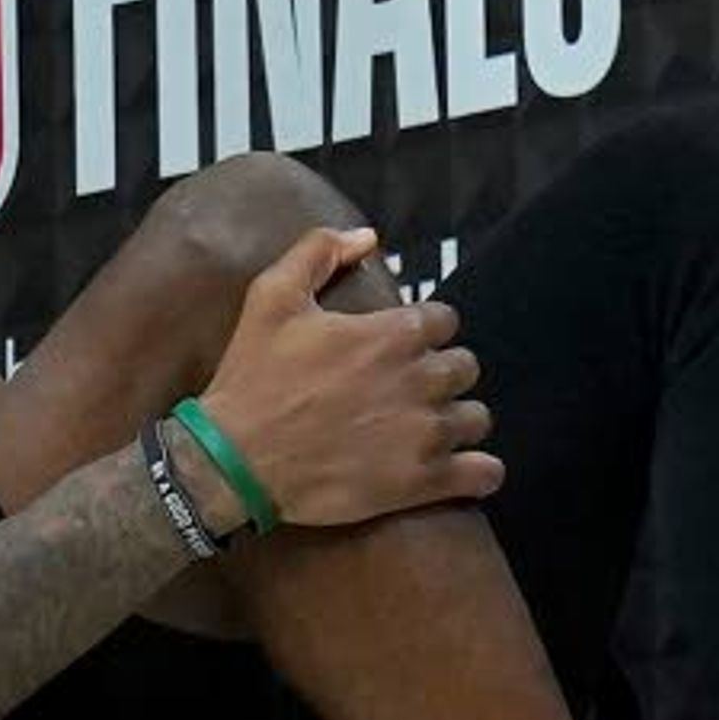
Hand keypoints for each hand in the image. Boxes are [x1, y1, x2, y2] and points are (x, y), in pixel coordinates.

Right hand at [194, 228, 500, 528]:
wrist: (234, 460)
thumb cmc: (254, 378)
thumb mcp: (271, 296)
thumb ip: (319, 252)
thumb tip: (366, 236)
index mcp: (392, 334)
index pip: (445, 320)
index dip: (425, 330)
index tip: (401, 347)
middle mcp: (419, 380)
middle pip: (465, 367)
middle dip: (442, 373)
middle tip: (410, 388)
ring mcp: (425, 435)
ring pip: (476, 418)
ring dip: (457, 420)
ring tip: (428, 429)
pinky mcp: (422, 482)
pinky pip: (484, 474)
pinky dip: (480, 472)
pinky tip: (460, 470)